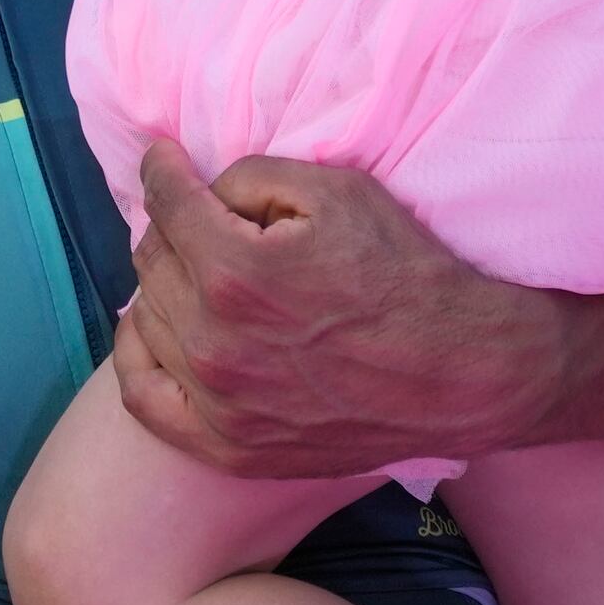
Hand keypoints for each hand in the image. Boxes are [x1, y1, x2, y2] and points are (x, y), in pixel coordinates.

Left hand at [114, 140, 565, 476]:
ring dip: (161, 283)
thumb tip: (199, 189)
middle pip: (151, 258)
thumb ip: (249, 177)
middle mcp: (213, 342)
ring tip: (188, 266)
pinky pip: (144, 398)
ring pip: (146, 319)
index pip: (165, 202)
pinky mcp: (231, 449)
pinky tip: (151, 329)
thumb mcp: (337, 192)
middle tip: (198, 215)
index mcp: (233, 272)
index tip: (164, 156)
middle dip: (171, 225)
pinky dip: (138, 356)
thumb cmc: (407, 274)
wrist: (465, 373)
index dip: (162, 168)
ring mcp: (218, 404)